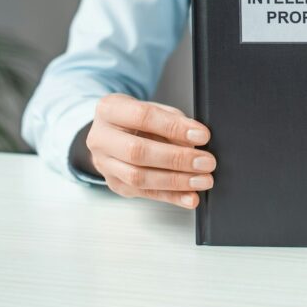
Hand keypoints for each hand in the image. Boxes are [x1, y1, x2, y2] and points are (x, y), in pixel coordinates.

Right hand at [85, 93, 216, 207]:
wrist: (113, 132)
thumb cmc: (136, 118)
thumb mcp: (153, 108)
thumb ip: (172, 121)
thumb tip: (196, 140)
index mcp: (109, 110)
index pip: (143, 117)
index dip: (174, 127)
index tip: (202, 136)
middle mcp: (101, 138)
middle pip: (138, 152)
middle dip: (177, 159)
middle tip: (206, 162)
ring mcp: (105, 165)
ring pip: (139, 177)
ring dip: (176, 182)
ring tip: (202, 180)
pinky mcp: (115, 185)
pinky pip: (145, 194)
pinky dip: (171, 197)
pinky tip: (189, 197)